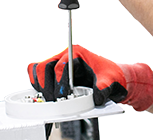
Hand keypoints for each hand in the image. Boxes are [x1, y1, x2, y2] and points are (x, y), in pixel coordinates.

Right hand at [27, 44, 152, 110]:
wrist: (114, 79)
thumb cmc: (112, 76)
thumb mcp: (111, 81)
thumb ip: (104, 88)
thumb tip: (95, 96)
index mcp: (79, 51)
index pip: (61, 65)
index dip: (60, 82)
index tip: (63, 95)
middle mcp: (66, 55)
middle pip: (45, 67)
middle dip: (48, 86)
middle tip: (56, 100)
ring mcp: (58, 63)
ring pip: (38, 70)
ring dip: (41, 86)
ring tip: (51, 99)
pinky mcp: (54, 73)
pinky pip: (37, 75)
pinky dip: (38, 85)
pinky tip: (47, 95)